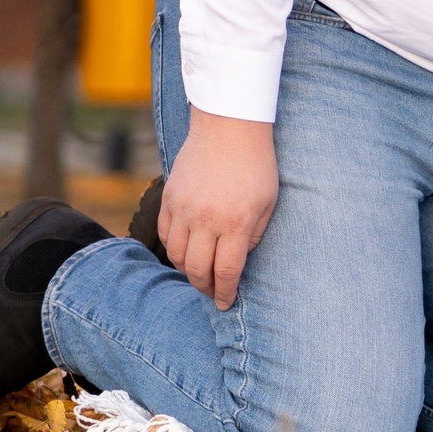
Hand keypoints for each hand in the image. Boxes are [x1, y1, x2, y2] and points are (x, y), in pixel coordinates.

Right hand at [160, 108, 279, 310]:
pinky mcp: (169, 198)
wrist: (229, 128)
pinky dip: (173, 249)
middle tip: (212, 293)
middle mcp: (205, 220)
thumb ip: (254, 235)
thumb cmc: (256, 165)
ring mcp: (183, 209)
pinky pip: (164, 234)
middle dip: (204, 288)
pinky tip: (184, 251)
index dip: (224, 293)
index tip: (225, 304)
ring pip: (175, 256)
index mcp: (235, 223)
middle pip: (196, 269)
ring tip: (199, 273)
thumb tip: (238, 261)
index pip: (225, 272)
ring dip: (186, 270)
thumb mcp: (268, 203)